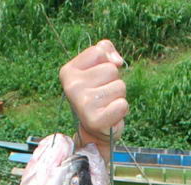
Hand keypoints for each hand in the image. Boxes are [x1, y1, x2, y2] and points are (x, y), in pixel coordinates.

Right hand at [59, 39, 127, 156]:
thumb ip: (105, 50)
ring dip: (118, 96)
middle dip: (113, 82)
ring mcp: (82, 103)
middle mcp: (71, 86)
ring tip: (106, 105)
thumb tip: (118, 61)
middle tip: (103, 96)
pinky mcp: (95, 120)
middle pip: (111, 70)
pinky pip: (122, 104)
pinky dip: (121, 110)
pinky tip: (110, 115)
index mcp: (68, 71)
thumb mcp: (97, 66)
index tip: (97, 78)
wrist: (95, 129)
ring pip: (119, 86)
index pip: (98, 51)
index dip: (105, 63)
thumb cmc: (97, 94)